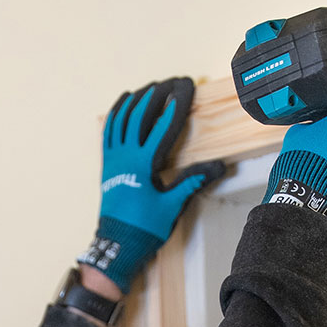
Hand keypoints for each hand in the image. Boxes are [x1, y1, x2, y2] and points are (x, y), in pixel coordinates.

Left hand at [78, 77, 225, 292]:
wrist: (118, 244)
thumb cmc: (145, 228)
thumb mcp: (172, 205)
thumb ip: (192, 182)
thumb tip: (219, 166)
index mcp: (144, 164)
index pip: (163, 125)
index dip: (177, 103)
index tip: (186, 86)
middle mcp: (126, 155)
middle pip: (140, 114)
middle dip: (157, 94)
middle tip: (172, 82)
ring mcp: (113, 158)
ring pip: (122, 118)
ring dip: (137, 99)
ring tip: (152, 87)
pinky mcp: (107, 163)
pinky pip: (109, 130)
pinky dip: (117, 112)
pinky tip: (124, 101)